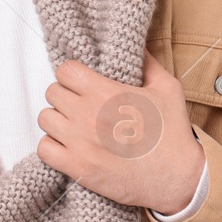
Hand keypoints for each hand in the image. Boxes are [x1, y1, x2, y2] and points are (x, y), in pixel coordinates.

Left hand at [36, 48, 205, 214]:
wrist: (178, 178)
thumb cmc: (172, 132)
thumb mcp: (167, 88)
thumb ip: (147, 62)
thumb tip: (135, 44)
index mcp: (106, 92)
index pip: (65, 71)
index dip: (72, 75)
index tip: (82, 83)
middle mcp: (87, 114)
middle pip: (52, 93)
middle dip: (65, 96)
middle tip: (80, 105)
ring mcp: (79, 142)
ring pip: (46, 119)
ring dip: (58, 120)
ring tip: (74, 125)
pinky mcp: (77, 168)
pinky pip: (44, 149)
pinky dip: (52, 147)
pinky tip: (68, 146)